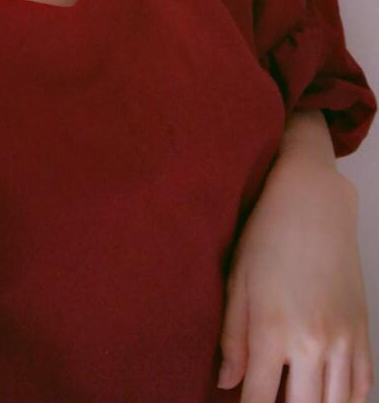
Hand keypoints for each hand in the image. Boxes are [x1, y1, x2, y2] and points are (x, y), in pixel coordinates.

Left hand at [217, 159, 372, 401]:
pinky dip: (346, 398)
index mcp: (273, 330)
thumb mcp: (237, 282)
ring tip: (295, 396)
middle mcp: (313, 342)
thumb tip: (226, 383)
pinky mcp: (362, 330)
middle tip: (268, 399)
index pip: (259, 399)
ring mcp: (343, 339)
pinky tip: (327, 394)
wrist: (314, 204)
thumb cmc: (267, 236)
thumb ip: (232, 338)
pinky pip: (362, 385)